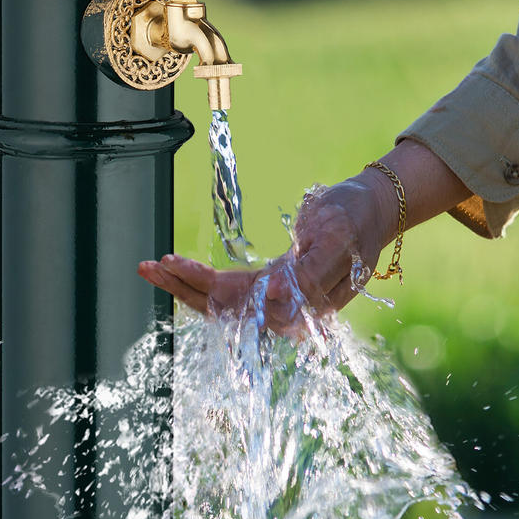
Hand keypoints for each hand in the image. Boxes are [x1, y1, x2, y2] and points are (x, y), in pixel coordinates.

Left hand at [139, 139, 471, 331]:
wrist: (372, 210)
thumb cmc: (354, 219)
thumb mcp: (336, 238)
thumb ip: (308, 274)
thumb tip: (272, 299)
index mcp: (302, 301)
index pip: (240, 301)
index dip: (202, 285)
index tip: (170, 264)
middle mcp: (286, 308)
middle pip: (225, 307)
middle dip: (183, 288)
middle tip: (147, 267)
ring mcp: (278, 300)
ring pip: (223, 302)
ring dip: (185, 287)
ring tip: (150, 268)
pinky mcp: (273, 286)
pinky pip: (230, 292)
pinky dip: (201, 282)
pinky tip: (176, 272)